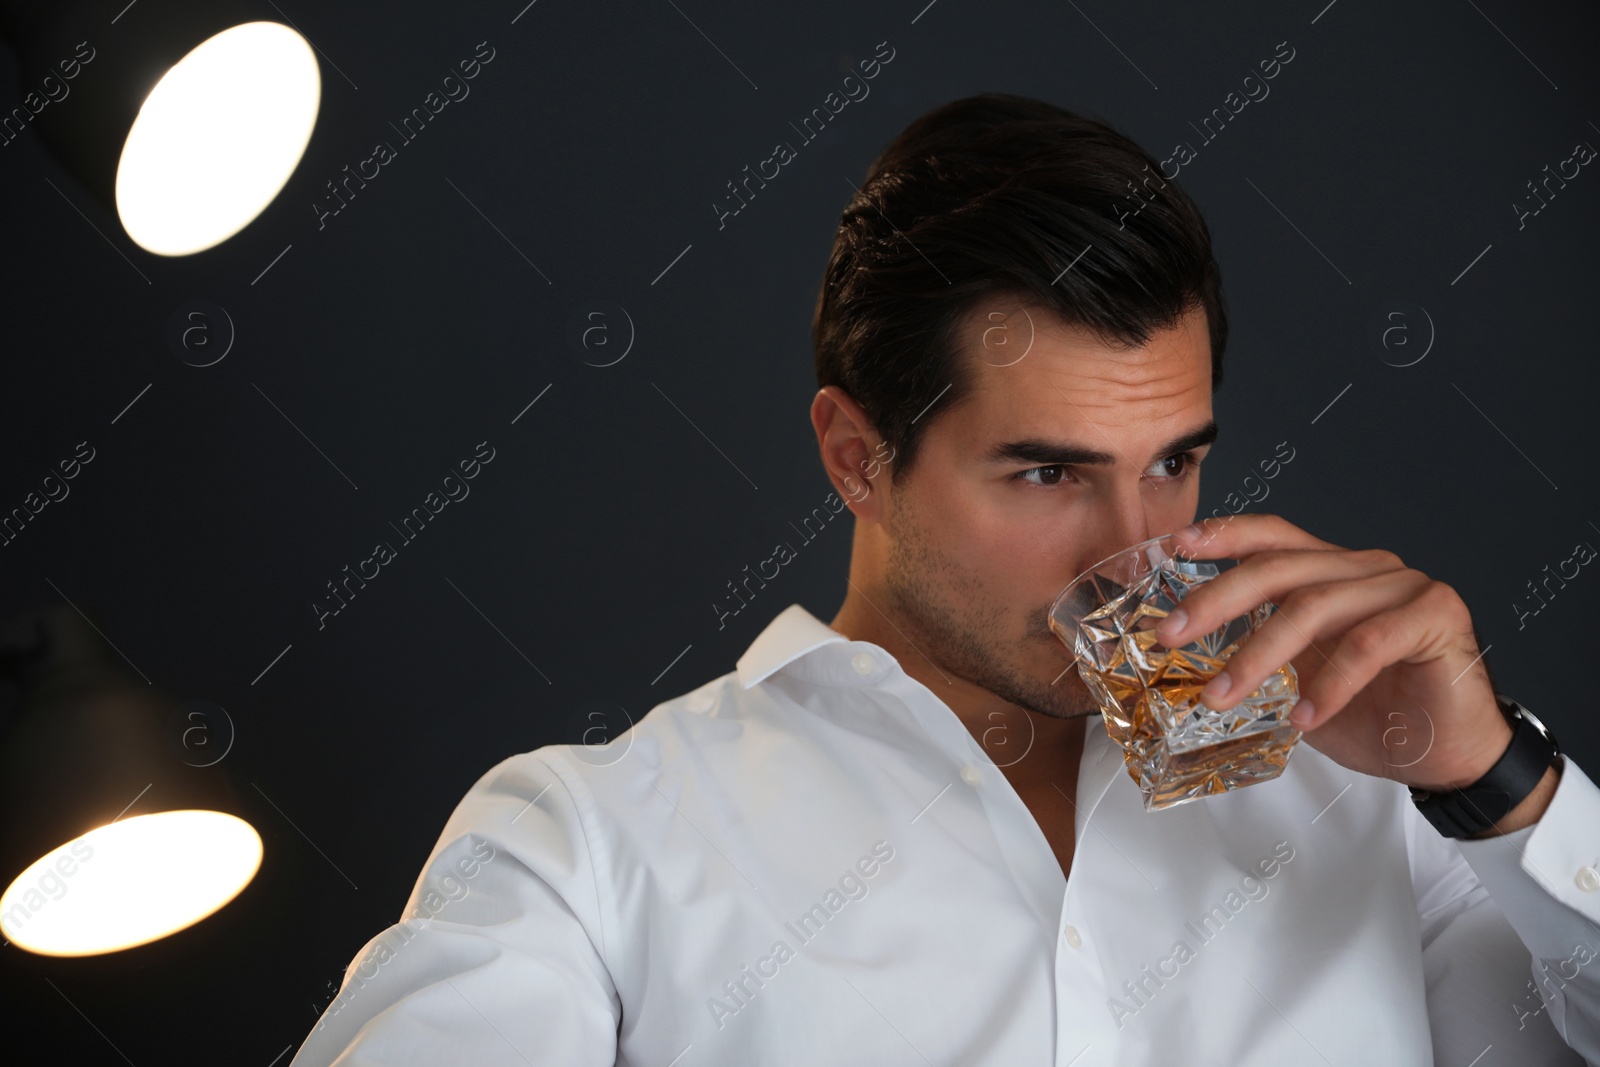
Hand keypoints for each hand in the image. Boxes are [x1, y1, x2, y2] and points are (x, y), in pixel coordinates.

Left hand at [1152, 513, 1511, 791]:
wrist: (1449, 756)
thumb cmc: (1375, 714)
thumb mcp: (1298, 678)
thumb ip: (1259, 651)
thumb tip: (1186, 652)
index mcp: (1332, 571)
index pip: (1274, 536)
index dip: (1225, 534)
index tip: (1177, 545)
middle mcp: (1365, 569)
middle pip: (1279, 568)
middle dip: (1216, 601)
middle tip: (1169, 634)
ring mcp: (1404, 587)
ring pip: (1314, 606)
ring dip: (1259, 655)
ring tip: (1221, 697)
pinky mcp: (1436, 617)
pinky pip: (1367, 644)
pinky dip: (1328, 684)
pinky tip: (1304, 717)